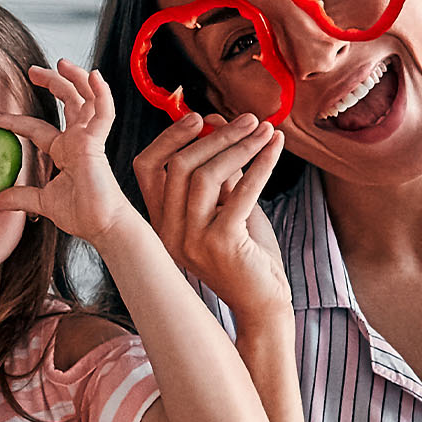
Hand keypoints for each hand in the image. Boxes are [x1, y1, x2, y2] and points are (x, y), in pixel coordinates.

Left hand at [0, 61, 143, 242]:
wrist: (102, 226)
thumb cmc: (82, 214)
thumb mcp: (41, 202)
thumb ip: (19, 197)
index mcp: (65, 151)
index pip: (36, 128)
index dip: (15, 120)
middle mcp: (77, 140)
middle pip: (67, 101)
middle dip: (51, 82)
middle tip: (32, 70)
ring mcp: (89, 139)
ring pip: (86, 98)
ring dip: (75, 78)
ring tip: (60, 62)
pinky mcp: (98, 143)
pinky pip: (104, 113)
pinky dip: (102, 94)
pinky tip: (94, 76)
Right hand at [128, 112, 290, 314]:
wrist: (263, 304)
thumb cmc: (247, 254)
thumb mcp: (227, 206)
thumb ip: (220, 170)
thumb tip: (217, 121)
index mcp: (161, 222)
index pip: (147, 168)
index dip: (169, 137)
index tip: (199, 117)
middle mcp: (168, 232)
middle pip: (180, 165)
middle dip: (217, 135)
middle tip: (249, 119)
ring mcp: (191, 240)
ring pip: (206, 175)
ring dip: (240, 146)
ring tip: (265, 131)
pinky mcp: (221, 244)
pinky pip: (240, 193)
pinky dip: (260, 165)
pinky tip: (275, 148)